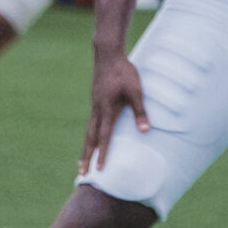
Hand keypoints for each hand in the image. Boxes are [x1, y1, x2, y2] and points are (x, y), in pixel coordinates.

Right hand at [80, 49, 148, 172]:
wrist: (107, 54)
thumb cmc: (124, 71)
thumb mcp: (136, 90)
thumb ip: (140, 111)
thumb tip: (145, 131)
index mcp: (106, 109)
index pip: (104, 137)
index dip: (103, 154)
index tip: (99, 169)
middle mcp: (97, 110)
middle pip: (90, 138)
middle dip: (87, 157)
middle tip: (82, 173)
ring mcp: (94, 106)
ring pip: (88, 131)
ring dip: (86, 147)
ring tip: (82, 162)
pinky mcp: (95, 101)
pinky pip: (91, 123)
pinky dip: (89, 135)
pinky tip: (91, 139)